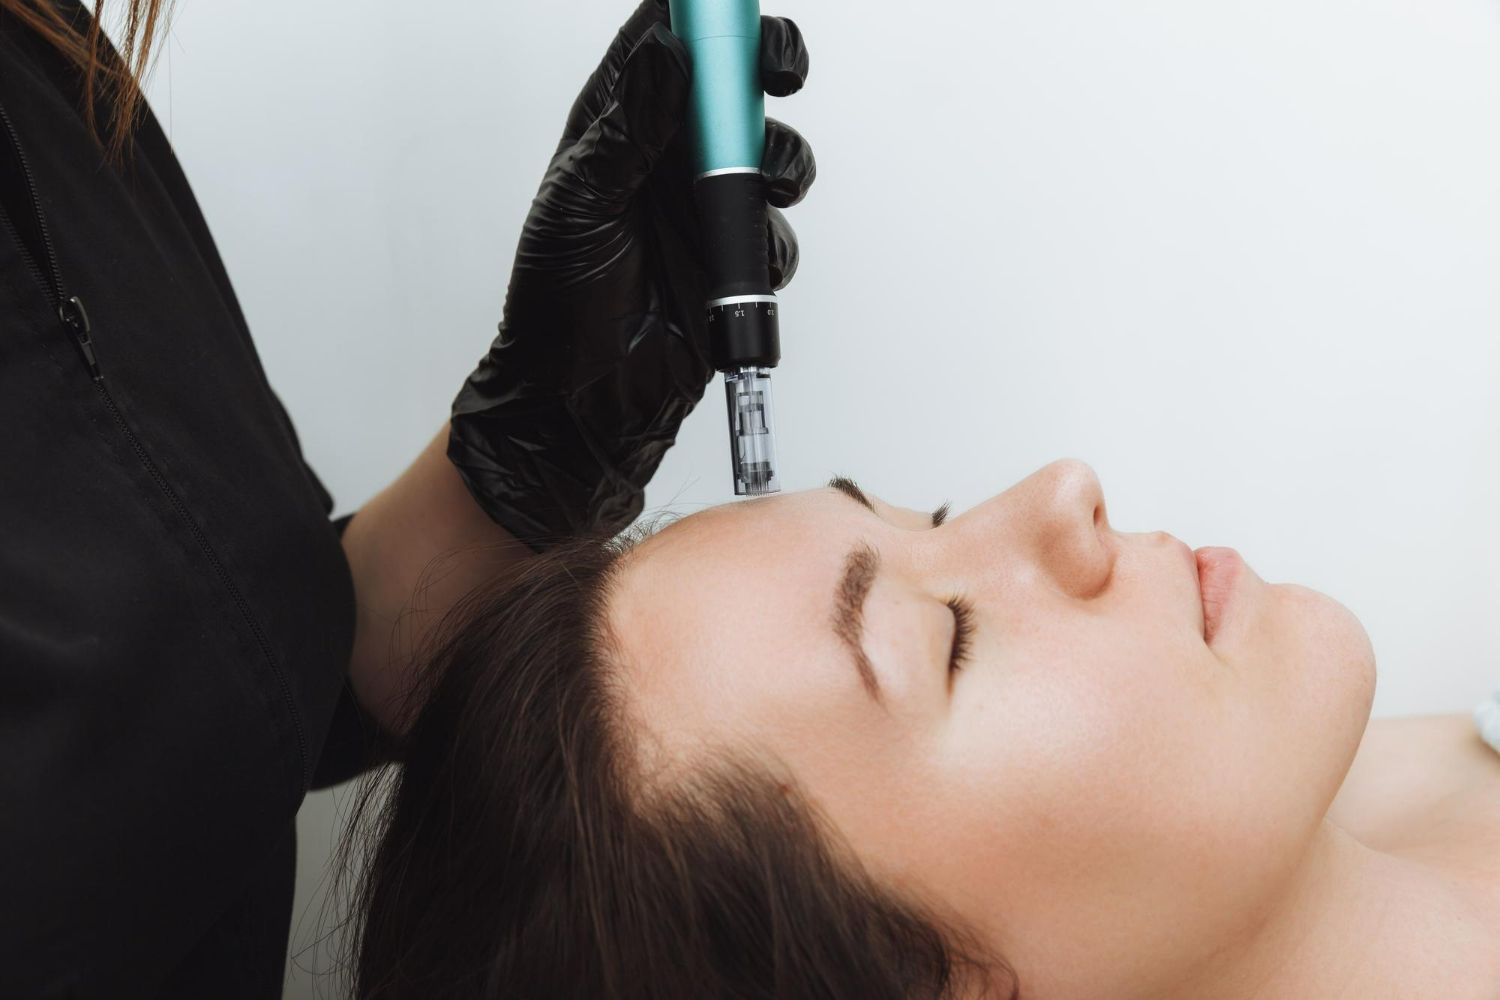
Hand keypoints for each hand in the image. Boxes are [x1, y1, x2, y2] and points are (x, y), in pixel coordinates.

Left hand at [448, 0, 814, 549]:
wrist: (581, 400)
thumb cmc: (557, 304)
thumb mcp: (582, 202)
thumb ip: (629, 128)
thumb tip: (667, 54)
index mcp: (619, 128)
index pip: (666, 42)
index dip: (705, 17)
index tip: (735, 11)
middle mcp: (666, 159)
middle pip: (733, 87)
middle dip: (766, 69)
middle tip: (780, 71)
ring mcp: (703, 210)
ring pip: (770, 155)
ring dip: (781, 161)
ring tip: (764, 185)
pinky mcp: (733, 261)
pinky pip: (776, 232)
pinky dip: (769, 243)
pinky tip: (740, 264)